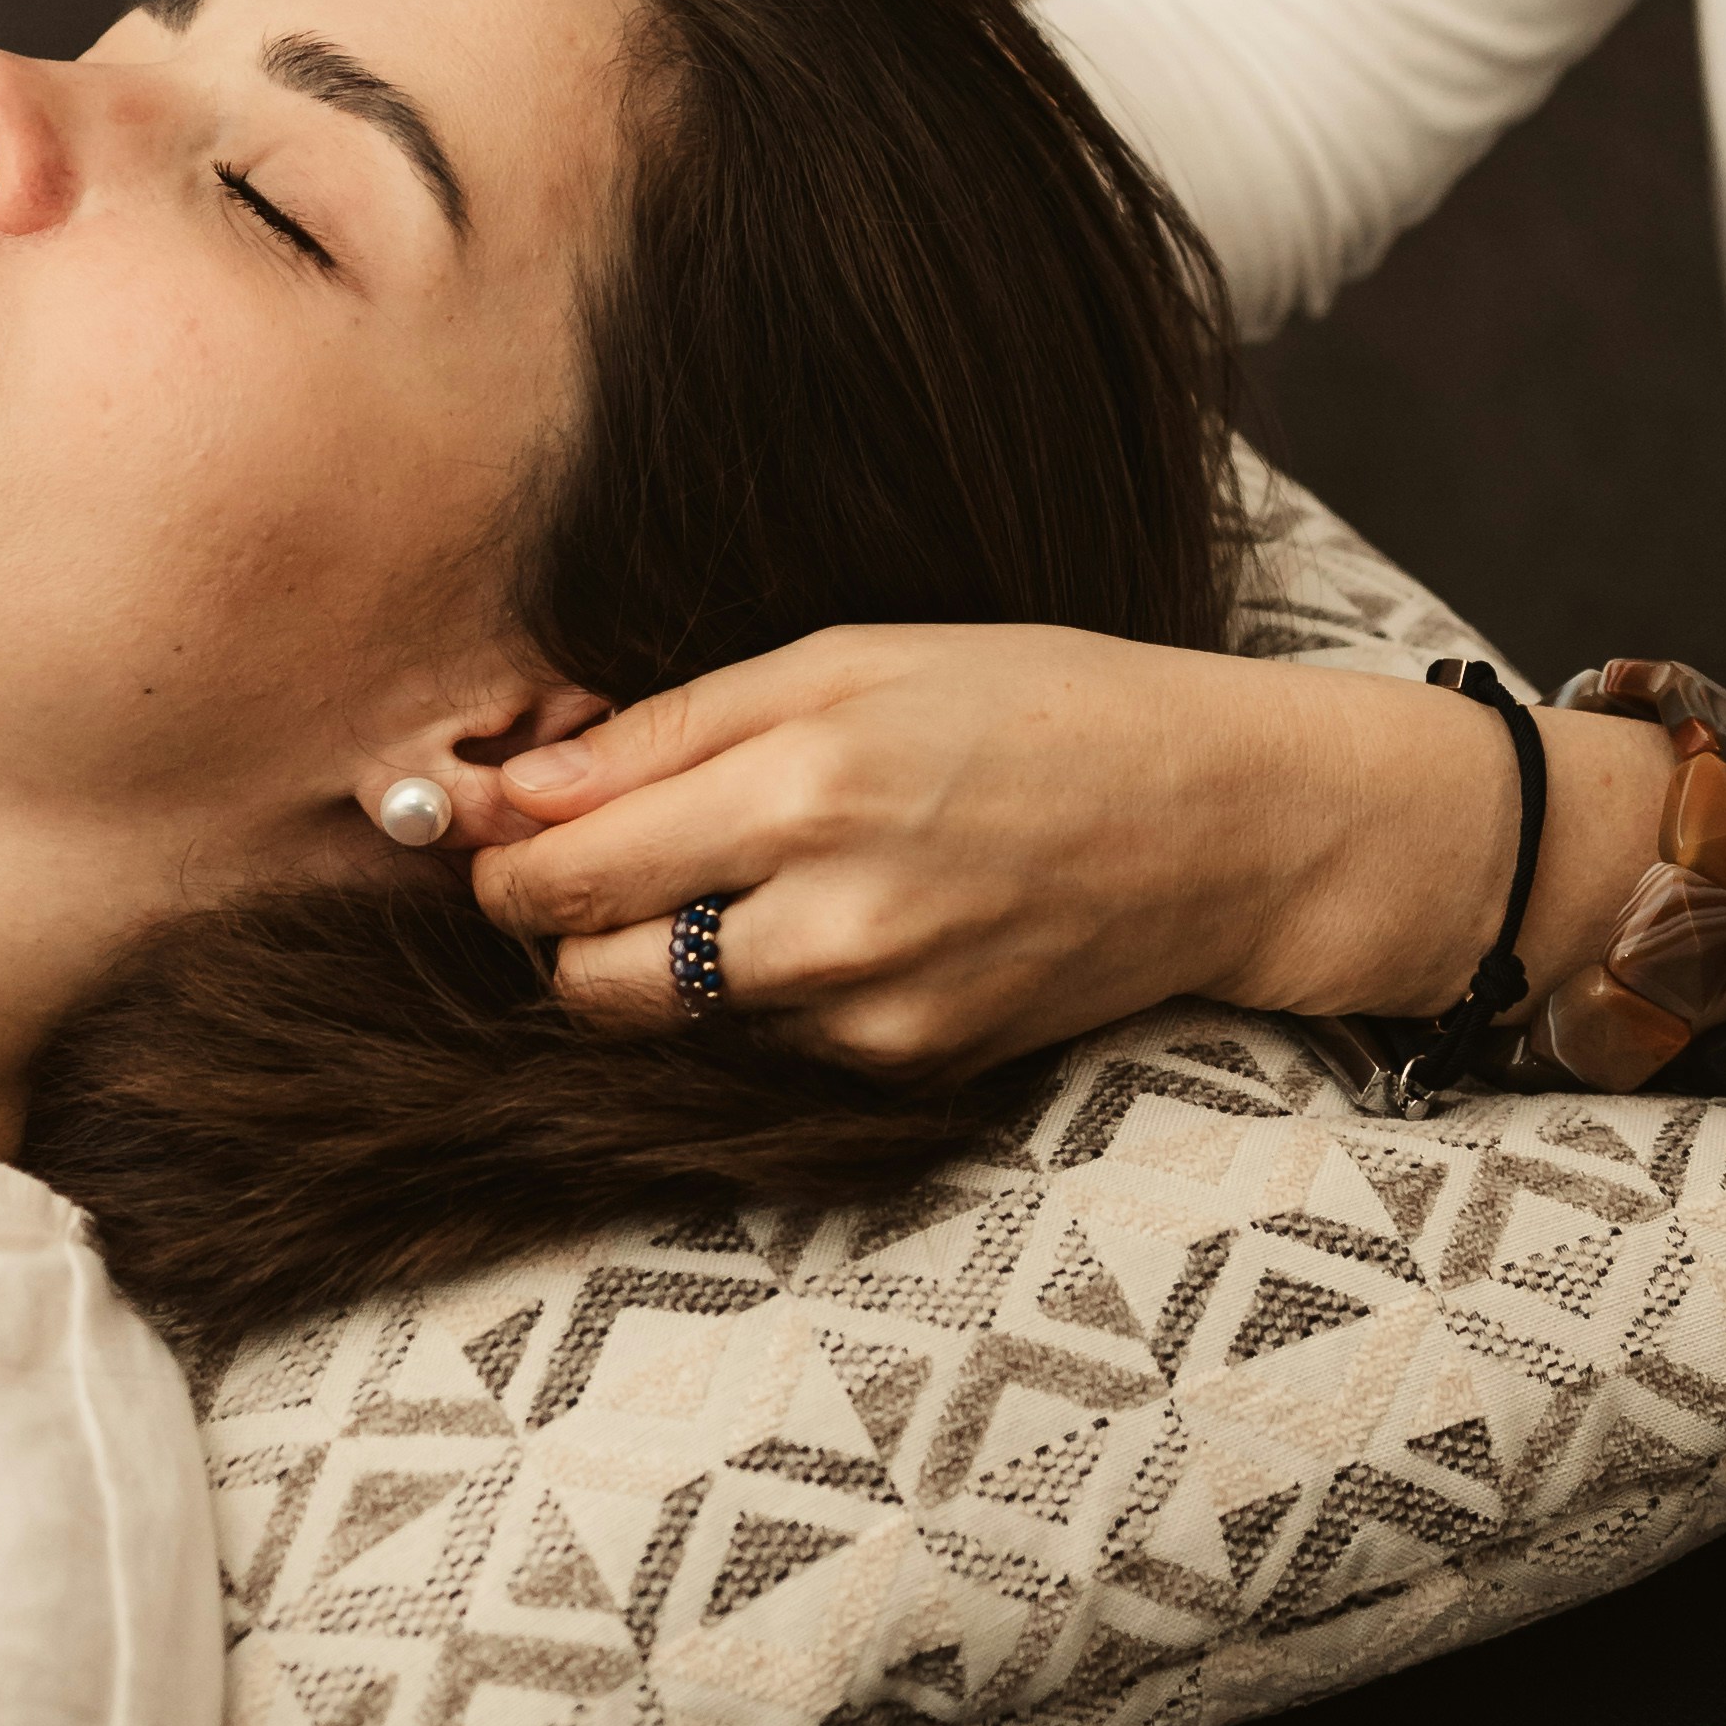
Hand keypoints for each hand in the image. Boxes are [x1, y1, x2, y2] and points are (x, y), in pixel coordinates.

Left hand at [471, 624, 1350, 1079]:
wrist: (1225, 823)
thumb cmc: (1041, 701)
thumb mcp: (853, 658)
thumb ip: (672, 727)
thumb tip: (517, 790)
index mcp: (802, 788)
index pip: (565, 876)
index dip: (504, 865)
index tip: (500, 838)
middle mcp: (827, 922)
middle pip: (589, 984)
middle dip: (562, 931)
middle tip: (605, 865)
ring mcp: (873, 1013)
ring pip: (676, 1022)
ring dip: (665, 961)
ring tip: (751, 875)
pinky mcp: (913, 1068)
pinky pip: (774, 1041)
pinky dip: (768, 990)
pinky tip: (846, 916)